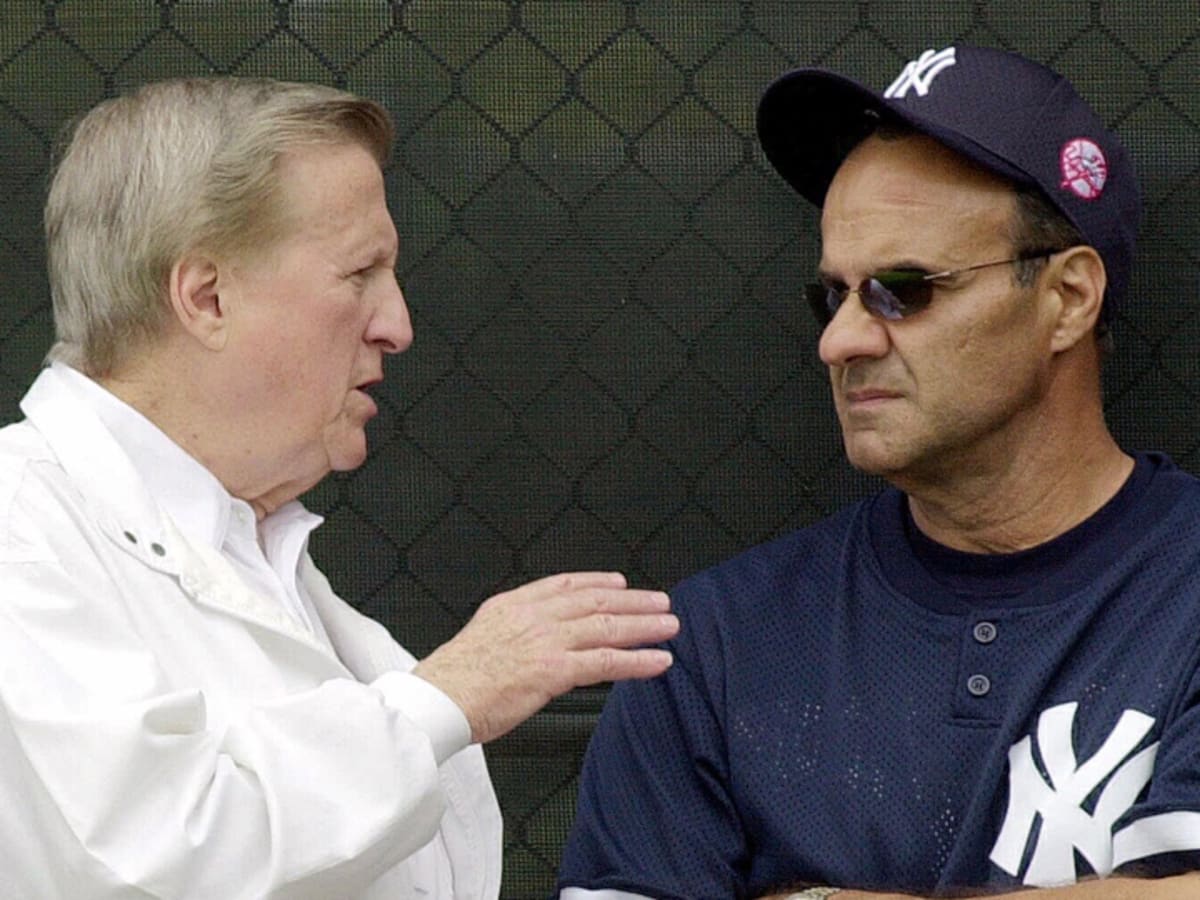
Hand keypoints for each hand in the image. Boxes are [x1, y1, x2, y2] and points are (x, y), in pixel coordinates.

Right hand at [413, 571, 678, 743]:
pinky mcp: (554, 670)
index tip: (618, 583)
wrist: (437, 699)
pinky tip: (659, 660)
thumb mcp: (479, 639)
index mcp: (511, 605)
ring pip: (606, 627)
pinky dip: (637, 660)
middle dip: (632, 601)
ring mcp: (545, 641)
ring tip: (670, 625)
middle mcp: (532, 616)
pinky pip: (605, 662)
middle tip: (660, 601)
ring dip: (644, 625)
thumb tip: (528, 646)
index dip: (596, 582)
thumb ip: (509, 634)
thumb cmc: (451, 680)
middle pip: (594, 601)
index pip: (563, 584)